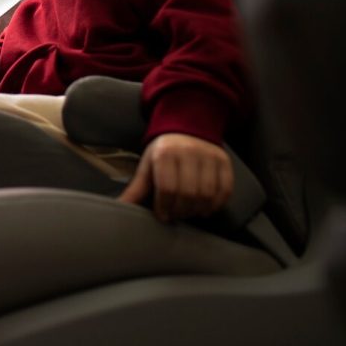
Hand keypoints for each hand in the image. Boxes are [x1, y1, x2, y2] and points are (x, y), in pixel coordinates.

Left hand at [118, 133, 232, 221]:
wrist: (185, 129)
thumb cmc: (163, 152)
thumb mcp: (147, 166)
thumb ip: (136, 188)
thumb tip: (121, 206)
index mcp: (165, 152)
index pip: (167, 188)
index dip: (164, 207)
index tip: (162, 215)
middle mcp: (188, 152)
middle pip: (188, 193)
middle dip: (180, 210)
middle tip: (175, 215)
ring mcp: (208, 155)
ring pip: (207, 194)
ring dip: (197, 210)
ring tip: (188, 211)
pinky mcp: (223, 161)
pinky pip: (224, 189)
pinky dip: (216, 204)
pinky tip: (205, 208)